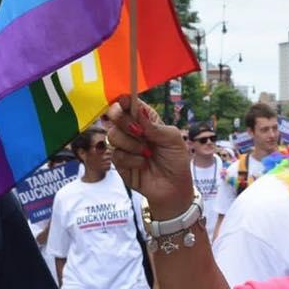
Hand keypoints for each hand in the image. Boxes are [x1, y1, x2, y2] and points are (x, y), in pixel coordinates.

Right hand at [105, 98, 195, 218]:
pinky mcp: (120, 163)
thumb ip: (155, 126)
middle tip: (139, 132)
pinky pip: (117, 155)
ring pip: (113, 135)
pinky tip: (143, 164)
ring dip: (131, 144)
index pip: (129, 103)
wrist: (174, 188)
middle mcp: (132, 130)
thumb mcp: (173, 139)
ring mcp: (125, 146)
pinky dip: (132, 159)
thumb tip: (138, 112)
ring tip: (147, 153)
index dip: (124, 100)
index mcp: (146, 120)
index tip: (125, 102)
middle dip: (123, 121)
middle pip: (114, 115)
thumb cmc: (176, 161)